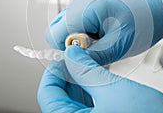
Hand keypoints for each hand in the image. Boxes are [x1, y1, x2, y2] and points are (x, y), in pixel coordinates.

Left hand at [37, 45, 162, 112]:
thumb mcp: (113, 89)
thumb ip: (87, 71)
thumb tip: (72, 55)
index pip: (48, 95)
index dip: (53, 71)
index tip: (62, 56)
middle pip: (59, 98)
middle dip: (68, 74)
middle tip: (77, 57)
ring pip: (73, 102)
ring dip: (79, 81)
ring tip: (88, 64)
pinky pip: (88, 106)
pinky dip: (90, 90)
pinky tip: (97, 77)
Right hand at [46, 0, 162, 64]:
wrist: (156, 8)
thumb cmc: (145, 22)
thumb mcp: (118, 45)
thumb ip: (91, 56)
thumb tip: (71, 64)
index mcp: (87, 6)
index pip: (55, 34)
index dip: (65, 50)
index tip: (81, 58)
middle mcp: (81, 0)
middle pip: (56, 30)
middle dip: (71, 45)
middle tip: (93, 50)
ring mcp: (84, 0)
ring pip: (65, 27)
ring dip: (78, 40)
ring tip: (101, 42)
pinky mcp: (88, 4)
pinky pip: (76, 22)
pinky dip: (84, 33)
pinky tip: (101, 36)